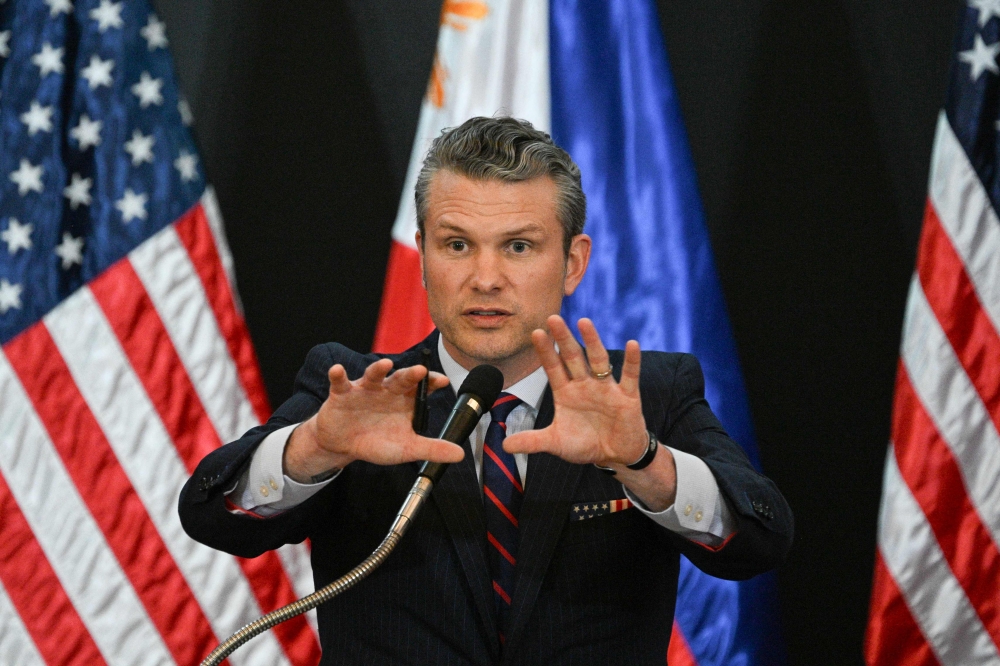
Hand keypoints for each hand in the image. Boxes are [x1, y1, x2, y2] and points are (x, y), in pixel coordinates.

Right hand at [283, 359, 463, 482]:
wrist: (344, 444)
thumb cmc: (378, 441)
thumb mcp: (406, 448)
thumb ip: (432, 449)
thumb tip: (460, 455)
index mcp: (405, 401)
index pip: (422, 388)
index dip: (432, 382)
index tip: (443, 381)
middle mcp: (387, 390)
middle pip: (401, 378)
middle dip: (410, 374)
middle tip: (420, 370)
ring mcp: (365, 389)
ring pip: (373, 375)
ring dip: (378, 369)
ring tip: (385, 364)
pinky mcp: (342, 394)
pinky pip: (340, 382)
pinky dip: (338, 375)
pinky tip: (338, 370)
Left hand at [503, 315, 648, 466]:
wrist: (615, 455)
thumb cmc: (586, 444)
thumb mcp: (556, 443)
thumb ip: (532, 441)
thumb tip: (504, 445)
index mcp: (566, 392)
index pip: (553, 368)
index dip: (545, 351)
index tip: (535, 333)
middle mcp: (585, 385)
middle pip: (573, 357)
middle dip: (563, 339)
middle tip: (553, 318)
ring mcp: (606, 388)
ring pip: (598, 360)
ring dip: (592, 341)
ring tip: (584, 322)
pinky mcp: (627, 396)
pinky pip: (630, 376)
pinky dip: (632, 361)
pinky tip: (632, 344)